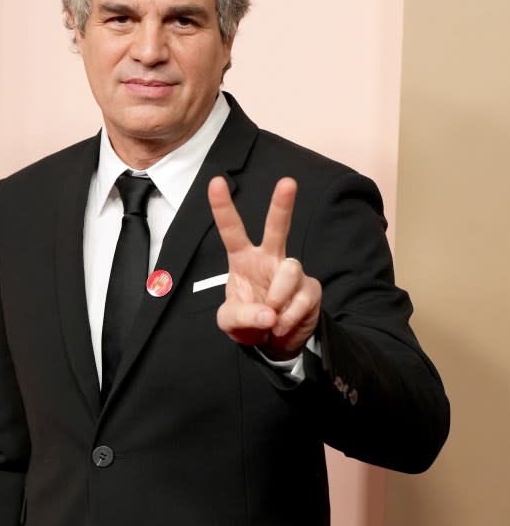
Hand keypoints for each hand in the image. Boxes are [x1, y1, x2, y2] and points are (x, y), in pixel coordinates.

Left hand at [207, 176, 321, 358]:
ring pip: (290, 271)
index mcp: (243, 259)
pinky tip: (282, 326)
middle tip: (287, 183)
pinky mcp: (310, 288)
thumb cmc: (247, 321)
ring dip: (277, 299)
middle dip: (282, 205)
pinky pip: (301, 299)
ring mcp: (291, 271)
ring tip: (271, 320)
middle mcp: (269, 258)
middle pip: (276, 228)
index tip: (215, 182)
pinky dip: (289, 318)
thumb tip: (269, 314)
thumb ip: (242, 317)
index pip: (232, 230)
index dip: (223, 207)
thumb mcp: (230, 323)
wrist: (273, 343)